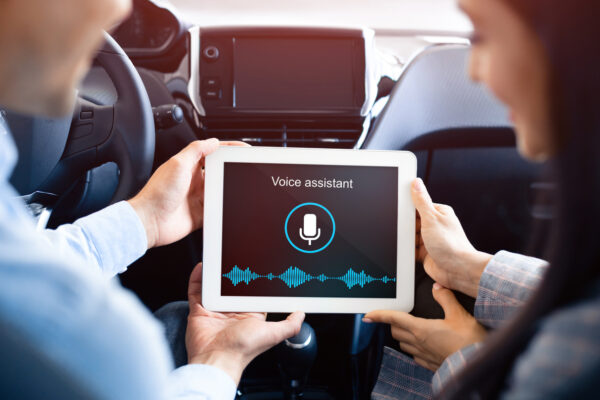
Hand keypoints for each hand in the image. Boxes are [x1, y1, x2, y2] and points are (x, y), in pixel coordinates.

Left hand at [128, 139, 247, 248]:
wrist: (150, 221)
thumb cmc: (157, 193)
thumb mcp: (178, 164)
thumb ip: (196, 150)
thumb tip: (213, 142)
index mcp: (188, 166)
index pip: (211, 153)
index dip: (227, 149)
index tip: (241, 149)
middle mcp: (193, 181)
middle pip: (218, 171)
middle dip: (230, 169)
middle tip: (242, 169)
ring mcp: (197, 198)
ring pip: (220, 190)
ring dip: (227, 189)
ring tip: (235, 188)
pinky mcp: (200, 214)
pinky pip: (217, 208)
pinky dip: (223, 207)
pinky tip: (228, 205)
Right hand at [185, 263, 304, 383]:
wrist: (217, 359)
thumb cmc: (243, 349)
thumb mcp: (273, 334)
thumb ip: (289, 325)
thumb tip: (301, 315)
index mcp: (249, 316)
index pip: (254, 293)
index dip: (256, 280)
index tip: (258, 266)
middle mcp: (232, 312)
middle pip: (232, 287)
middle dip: (234, 273)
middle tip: (236, 257)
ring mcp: (215, 310)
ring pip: (215, 286)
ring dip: (216, 273)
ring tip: (220, 259)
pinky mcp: (199, 309)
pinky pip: (197, 290)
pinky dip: (199, 278)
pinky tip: (203, 266)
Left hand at [364, 283, 486, 370]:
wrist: (477, 366)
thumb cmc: (469, 342)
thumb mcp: (459, 315)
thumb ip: (445, 298)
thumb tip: (437, 286)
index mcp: (421, 330)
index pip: (394, 319)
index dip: (379, 315)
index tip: (367, 315)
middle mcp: (418, 343)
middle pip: (396, 331)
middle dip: (392, 322)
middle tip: (396, 316)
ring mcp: (423, 355)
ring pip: (403, 344)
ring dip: (402, 335)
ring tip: (409, 328)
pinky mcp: (430, 364)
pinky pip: (414, 355)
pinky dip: (413, 347)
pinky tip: (422, 344)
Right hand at [413, 178, 491, 296]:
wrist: (457, 270)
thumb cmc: (451, 244)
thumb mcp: (432, 218)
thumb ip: (421, 201)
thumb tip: (416, 183)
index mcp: (439, 213)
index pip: (418, 205)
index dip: (407, 207)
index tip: (398, 207)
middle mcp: (435, 225)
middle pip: (412, 221)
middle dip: (406, 225)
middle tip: (402, 227)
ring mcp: (430, 240)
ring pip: (410, 235)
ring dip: (407, 238)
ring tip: (408, 241)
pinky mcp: (425, 252)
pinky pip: (411, 248)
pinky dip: (407, 249)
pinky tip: (407, 250)